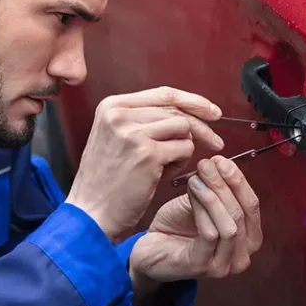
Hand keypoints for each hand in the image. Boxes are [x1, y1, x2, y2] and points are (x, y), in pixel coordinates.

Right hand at [65, 87, 224, 239]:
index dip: (193, 101)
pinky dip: (182, 162)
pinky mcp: (147, 154)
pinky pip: (184, 148)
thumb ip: (143, 120)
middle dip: (200, 127)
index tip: (211, 110)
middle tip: (215, 141)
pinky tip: (166, 174)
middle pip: (177, 110)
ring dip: (185, 147)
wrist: (91, 212)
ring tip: (170, 164)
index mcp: (112, 106)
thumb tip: (185, 112)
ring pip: (183, 128)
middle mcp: (120, 114)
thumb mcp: (115, 137)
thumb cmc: (106, 181)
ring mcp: (133, 133)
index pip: (164, 93)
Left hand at [129, 156, 261, 290]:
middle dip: (225, 185)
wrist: (150, 247)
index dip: (239, 181)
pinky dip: (202, 209)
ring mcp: (223, 266)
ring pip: (230, 226)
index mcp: (247, 238)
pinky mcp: (202, 267)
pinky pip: (210, 235)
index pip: (252, 205)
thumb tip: (221, 162)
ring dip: (213, 196)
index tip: (223, 161)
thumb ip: (216, 187)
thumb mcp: (202, 201)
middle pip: (242, 214)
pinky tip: (191, 192)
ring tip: (196, 177)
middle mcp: (241, 256)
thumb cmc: (177, 226)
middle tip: (207, 165)